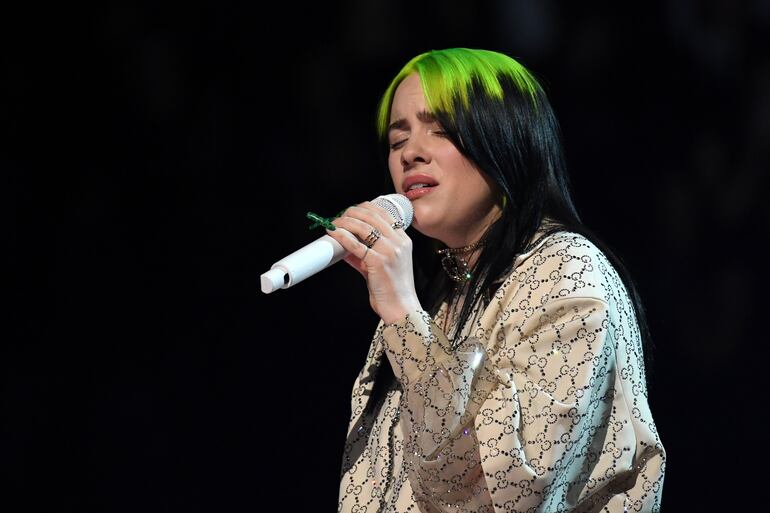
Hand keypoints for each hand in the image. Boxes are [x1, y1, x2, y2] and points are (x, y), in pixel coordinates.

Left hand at [325, 201, 421, 322]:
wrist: (401, 307)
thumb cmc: (393, 289)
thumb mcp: (383, 264)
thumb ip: (367, 252)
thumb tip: (346, 244)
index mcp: (403, 240)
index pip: (384, 213)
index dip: (365, 208)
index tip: (351, 211)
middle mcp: (398, 242)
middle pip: (372, 216)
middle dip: (352, 212)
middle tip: (339, 217)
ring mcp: (389, 251)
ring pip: (363, 227)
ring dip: (344, 222)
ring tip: (334, 224)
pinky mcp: (378, 262)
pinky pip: (355, 244)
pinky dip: (342, 236)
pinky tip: (334, 234)